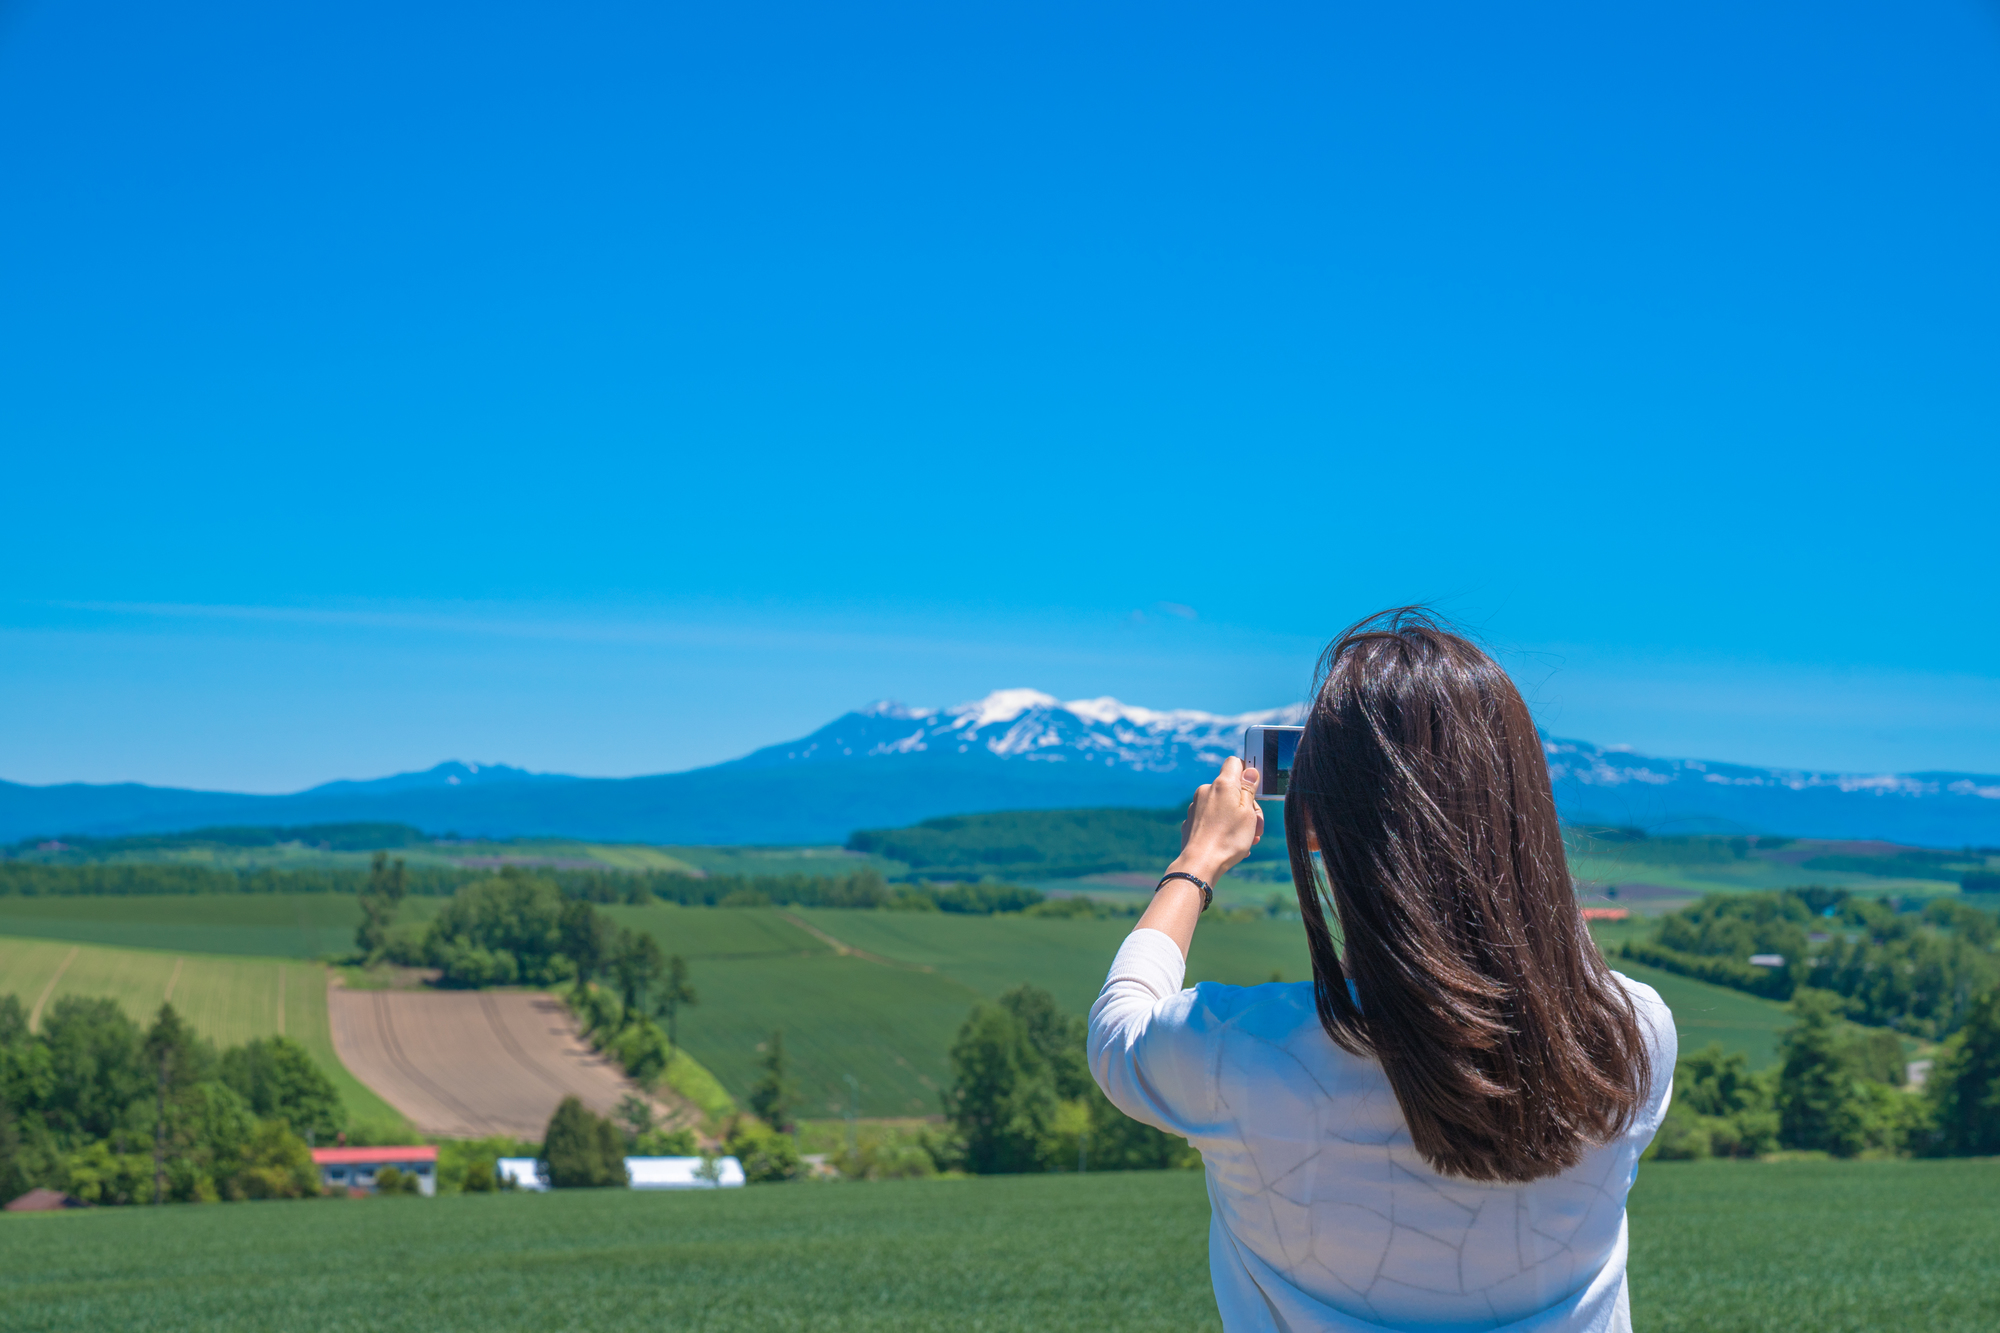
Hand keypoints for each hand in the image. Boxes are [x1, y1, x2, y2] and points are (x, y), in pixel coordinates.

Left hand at [1175, 757, 1264, 881]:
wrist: (1200, 863)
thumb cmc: (1228, 839)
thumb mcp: (1248, 813)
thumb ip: (1249, 789)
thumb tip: (1250, 771)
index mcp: (1222, 785)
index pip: (1235, 763)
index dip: (1246, 772)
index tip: (1254, 788)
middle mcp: (1206, 791)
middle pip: (1231, 789)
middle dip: (1246, 805)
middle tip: (1257, 827)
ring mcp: (1196, 806)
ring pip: (1222, 807)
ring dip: (1237, 820)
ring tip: (1248, 840)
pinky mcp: (1191, 821)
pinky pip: (1212, 820)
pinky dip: (1223, 828)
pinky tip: (1231, 846)